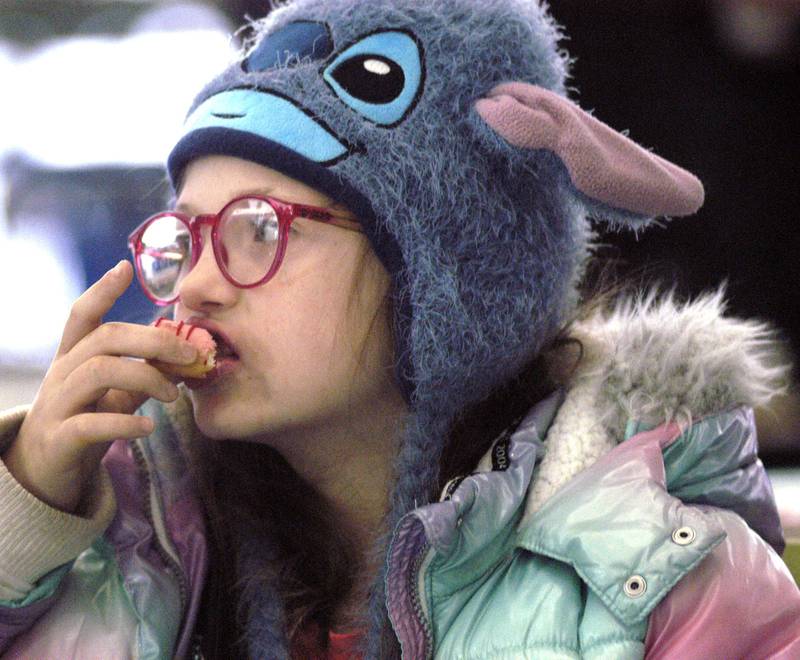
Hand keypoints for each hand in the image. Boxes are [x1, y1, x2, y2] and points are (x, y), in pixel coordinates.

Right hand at [2, 261, 197, 513]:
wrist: (42, 473)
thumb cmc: (84, 423)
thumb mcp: (113, 395)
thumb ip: (142, 375)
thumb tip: (186, 358)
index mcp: (73, 357)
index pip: (82, 315)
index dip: (102, 290)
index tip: (125, 267)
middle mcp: (61, 374)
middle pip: (103, 339)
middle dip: (152, 341)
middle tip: (190, 356)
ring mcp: (57, 405)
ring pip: (98, 373)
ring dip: (146, 378)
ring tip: (173, 395)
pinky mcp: (59, 439)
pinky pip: (91, 424)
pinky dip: (125, 424)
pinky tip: (149, 428)